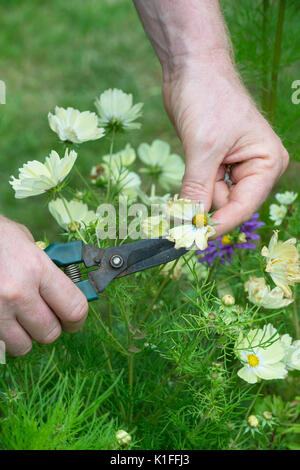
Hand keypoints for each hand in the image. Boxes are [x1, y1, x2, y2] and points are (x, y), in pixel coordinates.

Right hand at [0, 216, 87, 355]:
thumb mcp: (25, 242)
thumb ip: (45, 267)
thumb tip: (61, 288)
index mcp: (36, 269)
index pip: (74, 308)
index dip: (77, 319)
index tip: (73, 320)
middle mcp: (18, 293)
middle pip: (50, 333)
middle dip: (50, 328)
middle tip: (43, 317)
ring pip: (23, 346)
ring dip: (24, 336)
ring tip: (18, 318)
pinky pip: (1, 344)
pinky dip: (3, 336)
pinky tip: (2, 318)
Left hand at [162, 55, 288, 235]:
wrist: (191, 67)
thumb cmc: (207, 98)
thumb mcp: (203, 148)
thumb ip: (197, 190)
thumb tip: (187, 225)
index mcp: (266, 163)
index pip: (243, 206)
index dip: (217, 225)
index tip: (192, 240)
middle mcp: (255, 168)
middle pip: (227, 205)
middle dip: (203, 204)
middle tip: (180, 204)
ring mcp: (234, 167)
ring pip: (211, 198)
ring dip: (195, 191)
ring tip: (193, 156)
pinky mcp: (215, 163)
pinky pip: (202, 187)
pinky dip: (191, 186)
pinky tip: (190, 161)